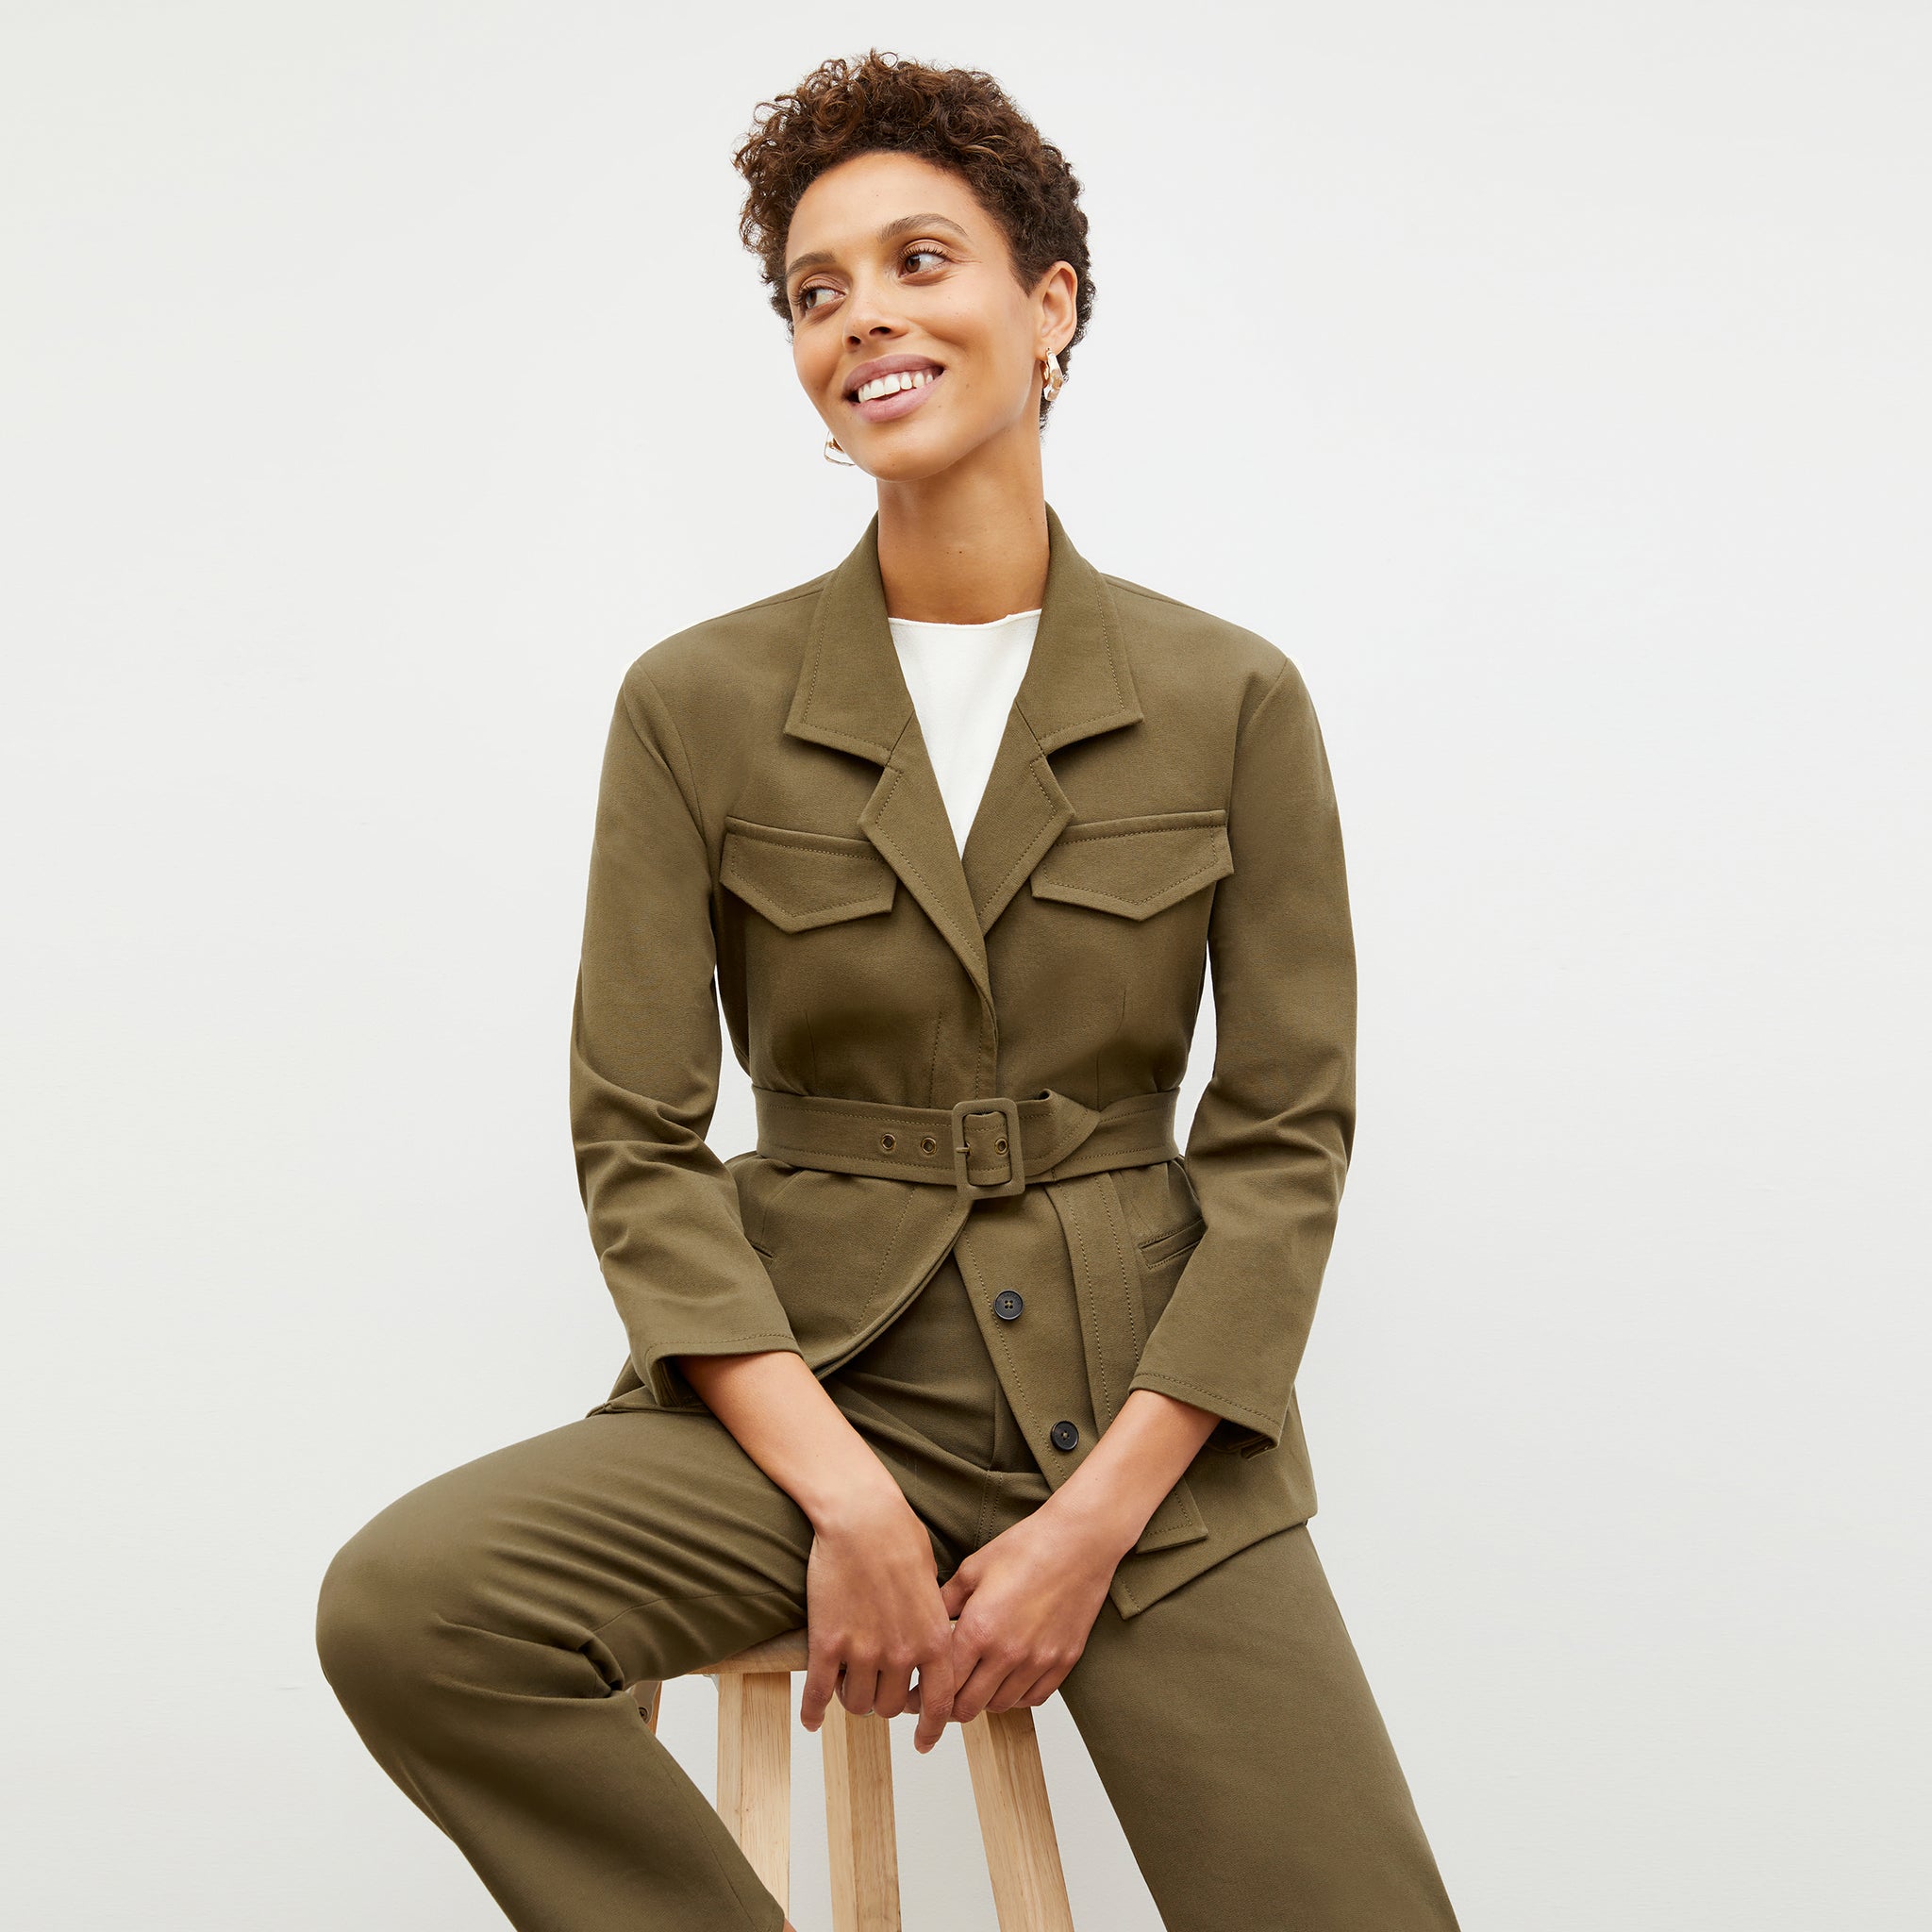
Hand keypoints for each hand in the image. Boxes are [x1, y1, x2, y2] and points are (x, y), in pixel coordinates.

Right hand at [798, 1478, 959, 1753]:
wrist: (862, 1516)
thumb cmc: (900, 1537)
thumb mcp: (933, 1584)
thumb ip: (932, 1623)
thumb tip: (928, 1649)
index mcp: (934, 1639)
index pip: (938, 1704)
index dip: (931, 1729)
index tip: (924, 1743)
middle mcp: (901, 1653)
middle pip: (890, 1707)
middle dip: (883, 1702)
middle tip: (874, 1686)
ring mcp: (863, 1651)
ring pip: (857, 1703)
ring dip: (851, 1699)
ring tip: (847, 1683)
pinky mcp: (827, 1643)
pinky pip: (818, 1693)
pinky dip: (813, 1711)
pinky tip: (810, 1719)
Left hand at [922, 1494, 1123, 1725]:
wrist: (1079, 1541)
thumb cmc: (1026, 1547)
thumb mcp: (973, 1568)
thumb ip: (944, 1602)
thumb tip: (923, 1623)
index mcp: (978, 1629)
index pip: (944, 1684)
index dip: (924, 1696)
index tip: (916, 1698)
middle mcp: (1008, 1653)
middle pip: (969, 1706)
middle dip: (950, 1706)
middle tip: (943, 1696)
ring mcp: (1039, 1661)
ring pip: (1001, 1706)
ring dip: (984, 1700)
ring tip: (976, 1683)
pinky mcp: (1064, 1662)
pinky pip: (1033, 1699)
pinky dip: (1016, 1696)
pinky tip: (1008, 1679)